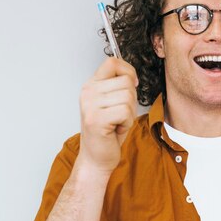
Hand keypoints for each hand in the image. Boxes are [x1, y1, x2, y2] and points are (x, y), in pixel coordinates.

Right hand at [77, 56, 137, 173]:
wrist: (97, 158)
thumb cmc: (108, 133)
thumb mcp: (113, 103)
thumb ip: (119, 86)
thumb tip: (132, 75)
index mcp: (91, 85)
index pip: (112, 62)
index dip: (128, 71)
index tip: (132, 85)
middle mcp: (88, 92)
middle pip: (126, 81)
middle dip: (132, 100)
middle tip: (120, 115)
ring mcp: (90, 105)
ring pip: (128, 96)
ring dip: (129, 113)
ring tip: (117, 123)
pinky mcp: (95, 119)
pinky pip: (125, 111)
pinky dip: (127, 123)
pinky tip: (116, 129)